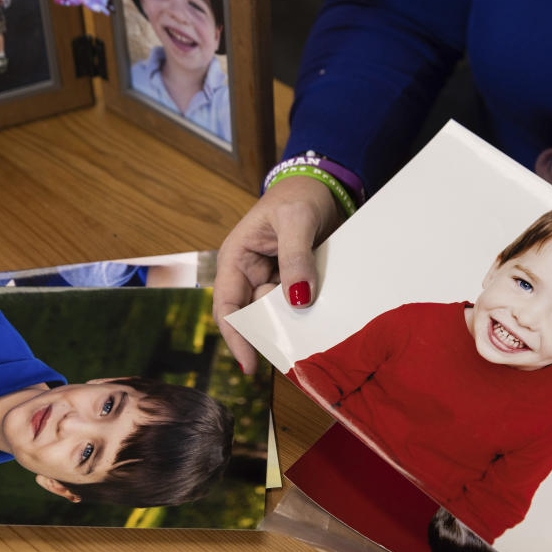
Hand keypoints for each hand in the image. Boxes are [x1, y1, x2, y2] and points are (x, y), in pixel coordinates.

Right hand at [213, 175, 343, 373]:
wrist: (323, 186)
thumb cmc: (299, 196)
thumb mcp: (296, 221)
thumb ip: (295, 258)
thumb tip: (297, 300)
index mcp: (236, 259)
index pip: (228, 306)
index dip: (236, 337)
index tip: (250, 365)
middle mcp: (250, 275)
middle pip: (254, 317)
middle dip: (270, 335)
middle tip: (295, 352)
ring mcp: (273, 281)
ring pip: (278, 315)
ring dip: (292, 326)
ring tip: (311, 339)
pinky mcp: (295, 283)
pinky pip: (298, 306)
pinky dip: (308, 316)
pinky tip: (321, 324)